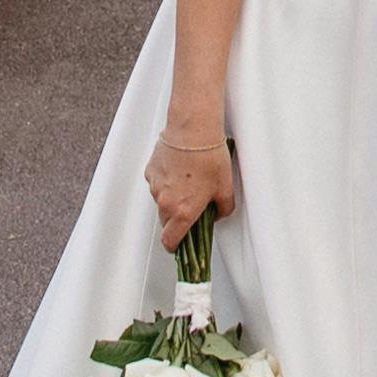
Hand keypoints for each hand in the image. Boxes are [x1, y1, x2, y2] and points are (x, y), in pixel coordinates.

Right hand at [145, 115, 236, 247]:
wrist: (192, 130)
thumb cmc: (209, 157)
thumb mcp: (226, 187)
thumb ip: (223, 209)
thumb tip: (218, 214)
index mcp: (183, 212)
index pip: (170, 241)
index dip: (174, 246)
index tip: (179, 245)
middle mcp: (165, 203)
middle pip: (166, 221)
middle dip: (177, 219)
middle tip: (191, 206)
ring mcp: (155, 187)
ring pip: (161, 201)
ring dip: (171, 198)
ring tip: (188, 181)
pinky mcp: (150, 172)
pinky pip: (157, 184)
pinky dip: (166, 181)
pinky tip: (180, 169)